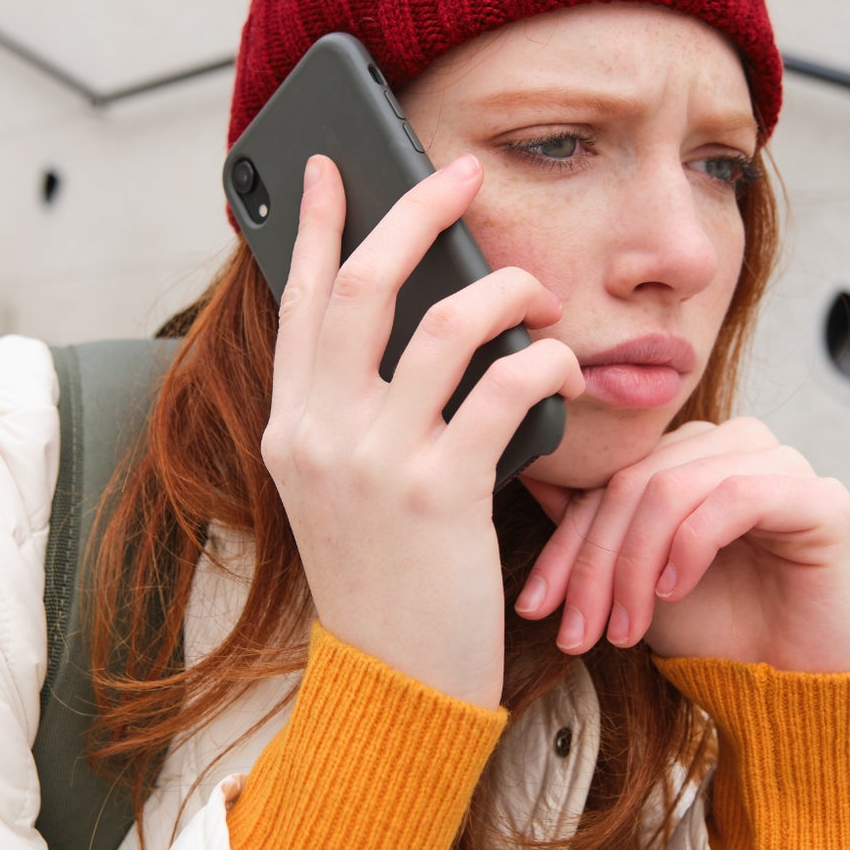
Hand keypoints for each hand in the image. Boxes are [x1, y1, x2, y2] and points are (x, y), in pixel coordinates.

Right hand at [260, 154, 584, 706]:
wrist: (395, 683)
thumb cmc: (383, 580)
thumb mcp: (339, 490)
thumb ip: (353, 411)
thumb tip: (411, 318)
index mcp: (289, 428)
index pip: (297, 300)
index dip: (312, 224)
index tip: (331, 166)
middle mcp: (320, 435)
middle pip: (364, 283)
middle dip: (418, 211)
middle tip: (463, 174)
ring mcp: (375, 462)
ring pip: (449, 323)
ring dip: (510, 290)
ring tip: (540, 296)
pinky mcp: (440, 492)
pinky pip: (506, 386)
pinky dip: (544, 359)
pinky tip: (560, 362)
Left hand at [516, 418, 849, 672]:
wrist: (786, 687)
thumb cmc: (713, 627)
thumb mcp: (632, 579)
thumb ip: (591, 523)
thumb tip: (526, 471)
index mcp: (690, 453)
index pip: (609, 480)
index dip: (567, 543)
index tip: (537, 606)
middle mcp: (736, 445)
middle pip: (635, 482)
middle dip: (596, 563)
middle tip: (578, 631)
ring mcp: (782, 464)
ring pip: (673, 487)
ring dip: (635, 566)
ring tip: (625, 628)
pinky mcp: (819, 498)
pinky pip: (735, 497)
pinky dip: (691, 546)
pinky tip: (674, 591)